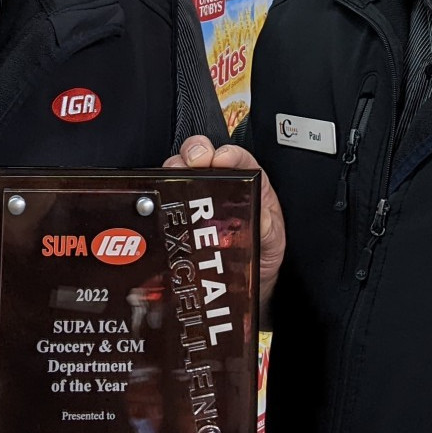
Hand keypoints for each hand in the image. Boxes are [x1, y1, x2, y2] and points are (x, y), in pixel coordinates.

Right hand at [168, 135, 284, 298]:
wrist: (248, 281)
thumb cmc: (261, 252)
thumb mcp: (272, 241)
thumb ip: (268, 228)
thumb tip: (261, 217)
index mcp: (246, 185)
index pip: (237, 159)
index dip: (228, 154)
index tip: (222, 159)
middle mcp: (218, 186)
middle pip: (201, 157)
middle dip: (194, 152)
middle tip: (194, 162)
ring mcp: (195, 199)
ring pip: (178, 172)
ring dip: (174, 169)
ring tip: (175, 178)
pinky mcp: (177, 215)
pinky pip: (164, 198)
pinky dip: (160, 195)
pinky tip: (163, 203)